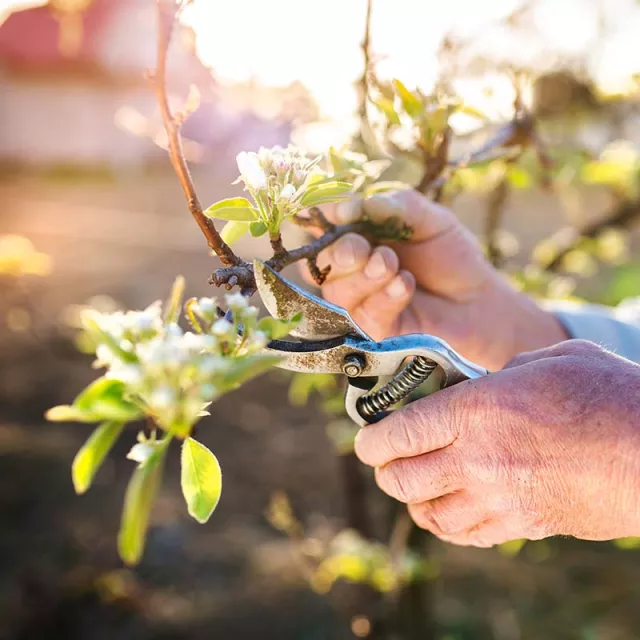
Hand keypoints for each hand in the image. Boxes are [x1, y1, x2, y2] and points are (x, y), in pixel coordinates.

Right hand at [303, 189, 567, 369]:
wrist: (479, 299)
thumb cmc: (452, 256)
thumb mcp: (430, 219)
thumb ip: (394, 206)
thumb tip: (351, 206)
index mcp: (359, 234)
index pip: (324, 224)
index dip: (323, 217)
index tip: (340, 211)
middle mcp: (351, 268)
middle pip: (321, 262)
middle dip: (340, 252)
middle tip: (363, 248)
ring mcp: (359, 301)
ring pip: (337, 290)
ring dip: (364, 276)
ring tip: (393, 265)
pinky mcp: (372, 330)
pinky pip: (363, 314)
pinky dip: (384, 297)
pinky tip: (405, 285)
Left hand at [354, 340, 639, 546]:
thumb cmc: (606, 393)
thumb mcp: (545, 361)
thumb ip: (498, 374)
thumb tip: (475, 385)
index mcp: (477, 409)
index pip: (400, 432)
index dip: (372, 440)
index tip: (365, 441)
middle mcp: (477, 458)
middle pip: (402, 478)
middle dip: (384, 470)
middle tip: (385, 460)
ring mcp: (499, 498)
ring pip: (427, 513)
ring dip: (412, 500)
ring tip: (414, 484)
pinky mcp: (523, 524)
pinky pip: (465, 535)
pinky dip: (445, 524)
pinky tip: (447, 510)